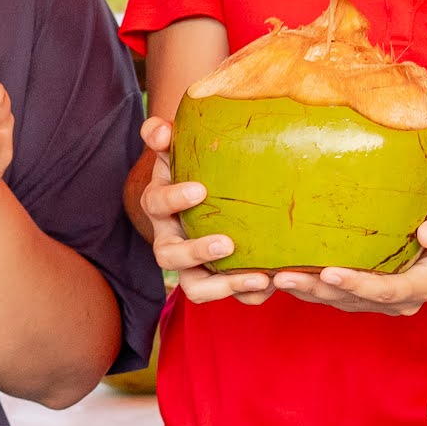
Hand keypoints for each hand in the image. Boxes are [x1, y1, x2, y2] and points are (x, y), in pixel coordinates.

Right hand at [133, 113, 270, 303]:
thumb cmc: (191, 170)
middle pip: (168, 256)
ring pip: (195, 288)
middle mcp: (169, 241)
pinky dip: (247, 294)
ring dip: (224, 286)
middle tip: (228, 243)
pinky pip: (228, 297)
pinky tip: (270, 283)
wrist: (201, 200)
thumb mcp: (176, 151)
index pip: (156, 203)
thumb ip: (163, 137)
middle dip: (196, 252)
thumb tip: (158, 128)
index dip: (174, 199)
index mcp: (160, 206)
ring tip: (259, 277)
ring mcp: (190, 267)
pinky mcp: (213, 282)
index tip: (200, 190)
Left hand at [256, 184, 426, 316]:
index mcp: (424, 286)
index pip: (386, 291)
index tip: (329, 272)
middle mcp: (401, 299)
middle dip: (318, 290)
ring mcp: (381, 297)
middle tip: (282, 275)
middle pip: (355, 299)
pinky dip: (309, 285)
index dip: (358, 285)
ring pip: (339, 300)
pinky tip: (278, 274)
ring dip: (306, 290)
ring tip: (272, 276)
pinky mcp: (366, 289)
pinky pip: (335, 292)